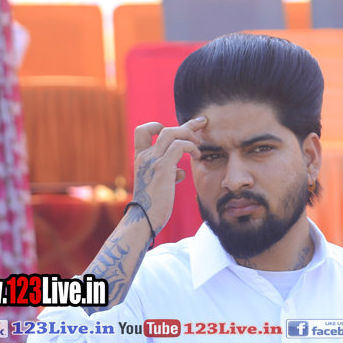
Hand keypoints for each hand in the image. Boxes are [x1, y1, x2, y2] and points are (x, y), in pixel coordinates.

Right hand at [130, 117, 205, 231]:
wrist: (144, 219)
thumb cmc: (153, 205)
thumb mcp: (157, 184)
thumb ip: (166, 173)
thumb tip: (179, 172)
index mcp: (140, 158)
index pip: (142, 131)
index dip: (158, 126)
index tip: (176, 131)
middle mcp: (144, 156)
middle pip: (164, 128)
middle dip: (186, 124)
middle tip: (202, 122)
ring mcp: (152, 160)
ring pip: (171, 133)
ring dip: (189, 134)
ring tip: (200, 143)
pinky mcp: (163, 168)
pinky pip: (179, 146)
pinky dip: (190, 147)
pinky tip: (197, 156)